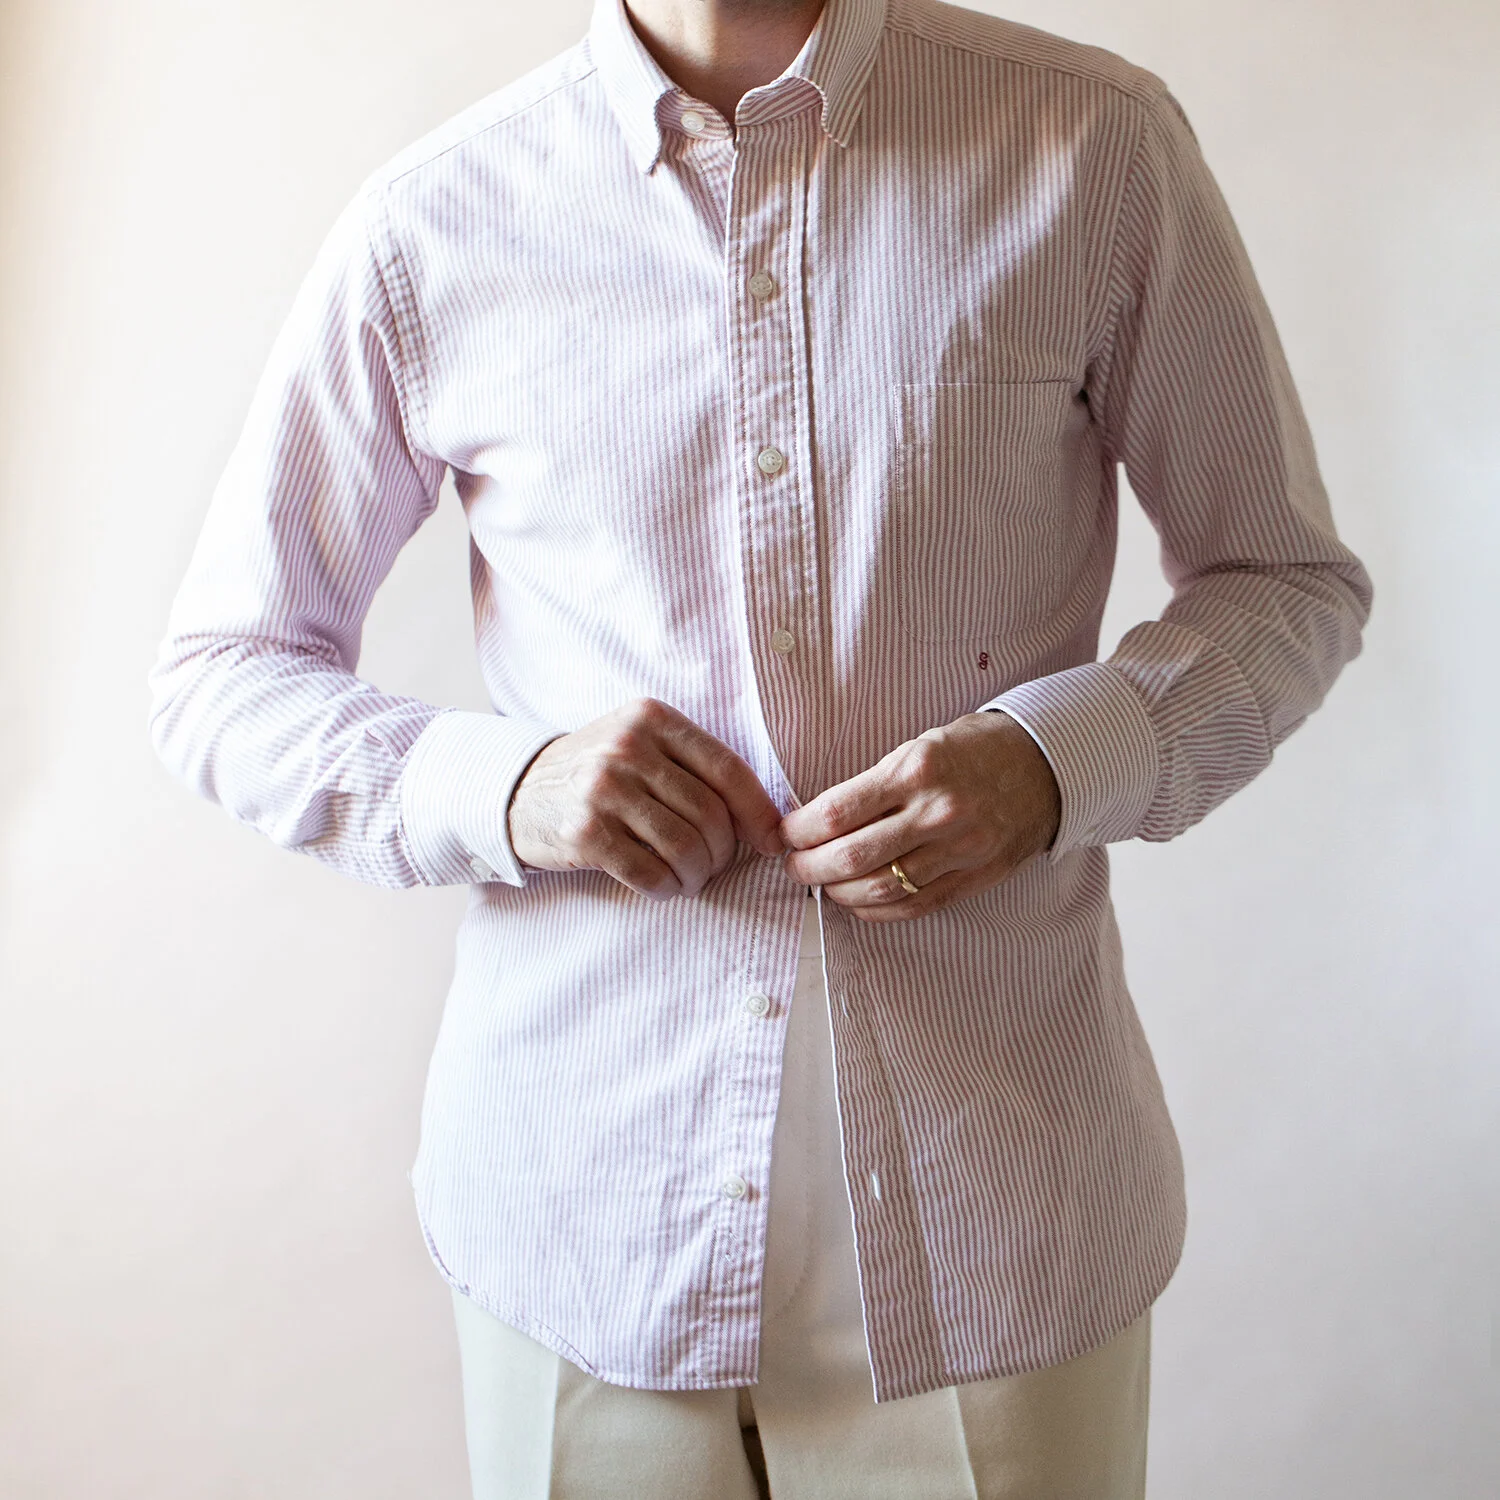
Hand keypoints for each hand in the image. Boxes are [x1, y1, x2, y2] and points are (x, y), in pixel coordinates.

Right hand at [505, 697, 784, 899]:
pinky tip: (664, 886)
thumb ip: (695, 766)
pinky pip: (649, 872)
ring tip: (690, 877)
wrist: (520, 792)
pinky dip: (666, 888)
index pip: (727, 769)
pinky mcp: (584, 832)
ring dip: (696, 874)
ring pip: (683, 846)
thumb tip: (767, 819)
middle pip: (709, 814)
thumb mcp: (642, 744)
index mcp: (652, 718)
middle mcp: (627, 747)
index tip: (771, 840)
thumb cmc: (600, 774)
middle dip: (723, 851)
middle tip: (715, 864)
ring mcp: (602, 788)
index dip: (758, 812)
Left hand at [778, 711, 1061, 922]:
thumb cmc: (976, 749)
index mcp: (917, 770)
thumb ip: (876, 782)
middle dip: (809, 867)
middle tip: (793, 865)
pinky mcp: (975, 877)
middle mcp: (937, 812)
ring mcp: (959, 849)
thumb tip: (820, 819)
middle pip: (851, 856)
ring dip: (839, 892)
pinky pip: (914, 906)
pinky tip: (858, 901)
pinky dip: (877, 910)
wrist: (1047, 766)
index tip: (785, 834)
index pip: (837, 812)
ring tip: (823, 884)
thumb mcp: (921, 745)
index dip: (798, 831)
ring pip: (880, 888)